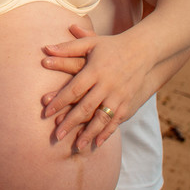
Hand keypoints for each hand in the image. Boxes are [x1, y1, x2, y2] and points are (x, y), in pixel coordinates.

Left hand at [39, 23, 155, 150]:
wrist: (144, 51)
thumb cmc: (112, 46)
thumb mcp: (91, 43)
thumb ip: (68, 48)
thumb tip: (46, 49)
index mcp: (95, 70)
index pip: (74, 88)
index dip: (59, 101)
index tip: (46, 112)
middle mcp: (107, 85)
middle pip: (86, 107)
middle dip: (70, 122)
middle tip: (57, 136)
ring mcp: (119, 96)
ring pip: (101, 118)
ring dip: (89, 133)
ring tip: (77, 146)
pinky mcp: (128, 103)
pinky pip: (116, 121)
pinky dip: (106, 133)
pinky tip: (96, 143)